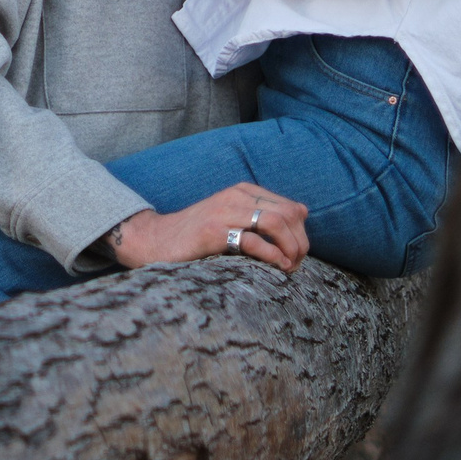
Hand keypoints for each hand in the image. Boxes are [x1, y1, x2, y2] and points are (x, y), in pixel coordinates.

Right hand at [104, 183, 308, 272]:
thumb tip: (304, 211)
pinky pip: (253, 240)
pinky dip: (272, 255)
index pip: (291, 208)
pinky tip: (276, 267)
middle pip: (288, 215)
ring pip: (276, 223)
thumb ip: (265, 212)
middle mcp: (236, 196)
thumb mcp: (234, 216)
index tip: (297, 257)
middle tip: (296, 266)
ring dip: (290, 249)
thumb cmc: (198, 234)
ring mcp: (224, 212)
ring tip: (288, 267)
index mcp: (244, 192)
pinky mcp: (214, 231)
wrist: (157, 239)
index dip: (302, 235)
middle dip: (300, 243)